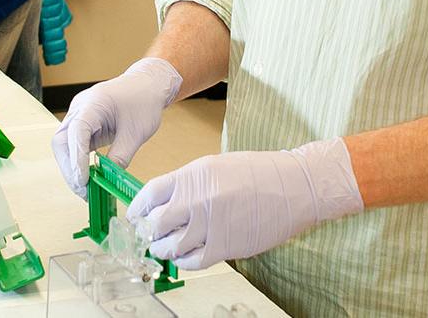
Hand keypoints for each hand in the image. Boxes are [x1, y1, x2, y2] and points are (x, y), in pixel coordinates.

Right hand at [51, 58, 182, 195]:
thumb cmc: (144, 101)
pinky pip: (72, 144)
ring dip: (71, 168)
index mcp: (94, 103)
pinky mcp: (82, 122)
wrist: (147, 84)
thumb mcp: (136, 133)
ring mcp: (79, 114)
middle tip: (84, 191)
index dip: (76, 158)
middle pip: (62, 141)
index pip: (77, 132)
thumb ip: (120, 157)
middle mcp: (80, 107)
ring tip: (85, 189)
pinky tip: (87, 177)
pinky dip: (77, 161)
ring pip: (63, 144)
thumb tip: (106, 179)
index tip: (83, 181)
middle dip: (70, 168)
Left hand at [126, 139, 362, 269]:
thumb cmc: (258, 172)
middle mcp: (197, 199)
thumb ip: (190, 183)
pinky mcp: (225, 247)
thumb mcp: (216, 166)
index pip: (151, 193)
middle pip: (156, 222)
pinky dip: (183, 262)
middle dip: (148, 231)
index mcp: (193, 175)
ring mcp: (210, 225)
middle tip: (147, 235)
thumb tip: (168, 202)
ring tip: (161, 248)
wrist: (293, 186)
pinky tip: (183, 257)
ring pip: (171, 246)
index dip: (138, 207)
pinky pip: (193, 260)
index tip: (134, 215)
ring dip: (162, 249)